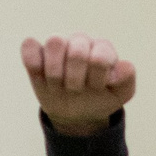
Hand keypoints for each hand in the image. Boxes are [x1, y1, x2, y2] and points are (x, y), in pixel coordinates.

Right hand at [22, 34, 136, 136]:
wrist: (76, 113)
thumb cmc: (99, 99)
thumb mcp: (119, 96)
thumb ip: (126, 81)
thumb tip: (125, 66)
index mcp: (102, 49)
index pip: (100, 57)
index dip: (96, 79)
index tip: (97, 90)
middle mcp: (80, 42)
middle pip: (77, 51)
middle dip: (76, 80)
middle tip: (76, 91)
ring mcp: (58, 46)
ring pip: (54, 42)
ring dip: (56, 73)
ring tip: (59, 86)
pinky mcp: (36, 52)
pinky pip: (29, 47)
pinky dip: (33, 63)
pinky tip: (41, 77)